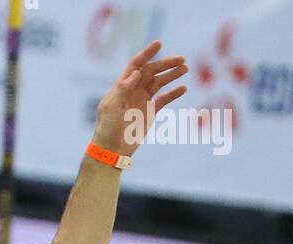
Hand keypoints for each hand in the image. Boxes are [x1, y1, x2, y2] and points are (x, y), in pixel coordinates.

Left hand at [94, 40, 188, 156]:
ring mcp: (142, 101)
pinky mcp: (149, 113)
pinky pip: (164, 99)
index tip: (159, 44)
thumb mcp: (111, 108)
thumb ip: (123, 88)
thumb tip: (137, 72)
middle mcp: (133, 90)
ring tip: (185, 68)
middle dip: (166, 64)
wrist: (111, 151)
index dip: (147, 54)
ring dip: (172, 75)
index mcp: (122, 87)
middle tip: (181, 60)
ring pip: (159, 83)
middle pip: (151, 71)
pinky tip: (183, 88)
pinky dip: (173, 93)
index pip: (136, 65)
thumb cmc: (107, 129)